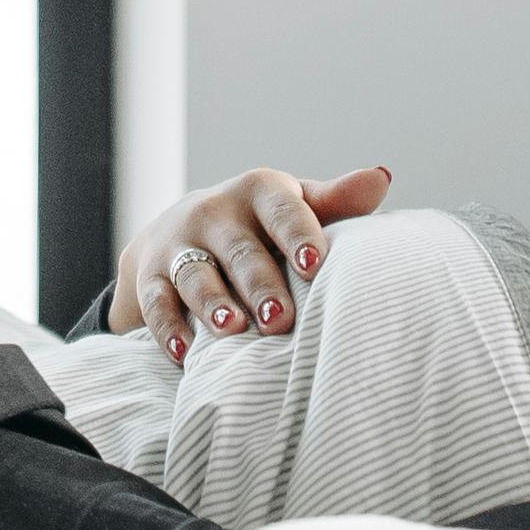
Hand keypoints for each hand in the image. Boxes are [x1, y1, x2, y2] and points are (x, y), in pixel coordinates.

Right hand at [115, 162, 393, 357]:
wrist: (178, 231)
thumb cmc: (258, 226)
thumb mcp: (294, 207)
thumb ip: (335, 202)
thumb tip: (380, 177)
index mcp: (259, 191)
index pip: (281, 208)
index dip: (297, 233)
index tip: (314, 264)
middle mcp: (215, 212)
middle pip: (241, 250)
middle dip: (260, 285)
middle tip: (280, 320)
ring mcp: (179, 244)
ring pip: (196, 274)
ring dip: (212, 303)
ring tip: (232, 331)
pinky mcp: (150, 276)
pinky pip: (157, 301)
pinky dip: (168, 327)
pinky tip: (183, 352)